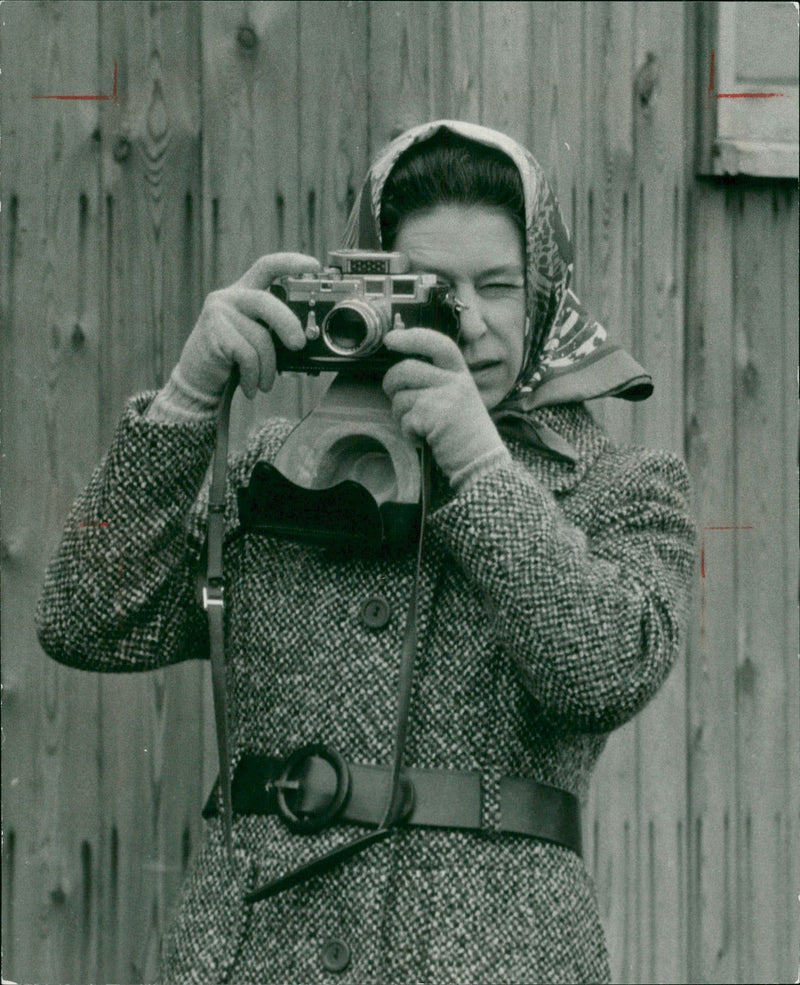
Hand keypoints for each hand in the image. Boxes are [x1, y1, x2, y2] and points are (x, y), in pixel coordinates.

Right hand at [175, 253, 319, 401]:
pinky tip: (250, 387)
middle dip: (288, 324)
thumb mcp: (256, 340)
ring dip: (268, 367)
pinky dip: (254, 376)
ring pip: (260, 336)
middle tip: (299, 345)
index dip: (291, 263)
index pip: (267, 267)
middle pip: (266, 301)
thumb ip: (273, 330)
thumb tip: (305, 338)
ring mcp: (218, 313)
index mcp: (243, 294)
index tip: (314, 265)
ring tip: (264, 383)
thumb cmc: (232, 362)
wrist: (197, 384)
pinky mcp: (212, 332)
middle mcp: (228, 297)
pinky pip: (248, 355)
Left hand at [382, 328, 510, 488]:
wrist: (482, 462)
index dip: (411, 337)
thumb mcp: (460, 398)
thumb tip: (401, 371)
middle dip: (391, 383)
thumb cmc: (466, 434)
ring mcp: (444, 398)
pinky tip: (424, 439)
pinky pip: (404, 420)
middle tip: (393, 394)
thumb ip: (439, 381)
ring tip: (420, 427)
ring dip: (401, 416)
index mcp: (462, 374)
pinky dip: (408, 434)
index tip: (390, 339)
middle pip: (406, 369)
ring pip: (400, 397)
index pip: (437, 344)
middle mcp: (455, 381)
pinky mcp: (432, 416)